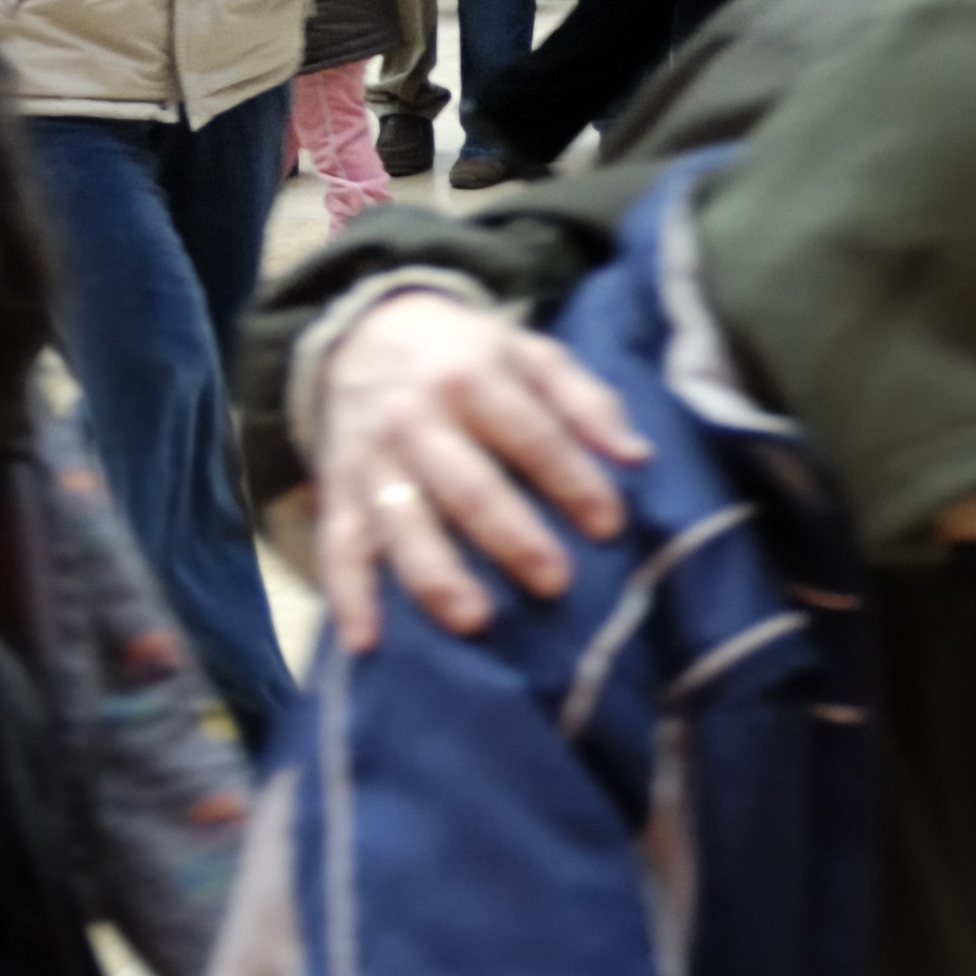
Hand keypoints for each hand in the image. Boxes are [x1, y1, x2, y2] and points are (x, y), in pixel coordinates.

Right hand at [304, 296, 650, 644]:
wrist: (365, 335)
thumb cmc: (468, 355)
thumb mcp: (532, 354)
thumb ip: (587, 403)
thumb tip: (638, 457)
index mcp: (473, 376)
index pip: (532, 434)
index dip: (572, 478)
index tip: (610, 524)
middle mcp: (417, 418)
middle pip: (468, 484)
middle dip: (512, 536)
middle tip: (555, 582)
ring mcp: (372, 459)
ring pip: (402, 523)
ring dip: (436, 575)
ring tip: (473, 619)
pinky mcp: (336, 491)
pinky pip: (337, 547)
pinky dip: (348, 596)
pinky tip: (365, 641)